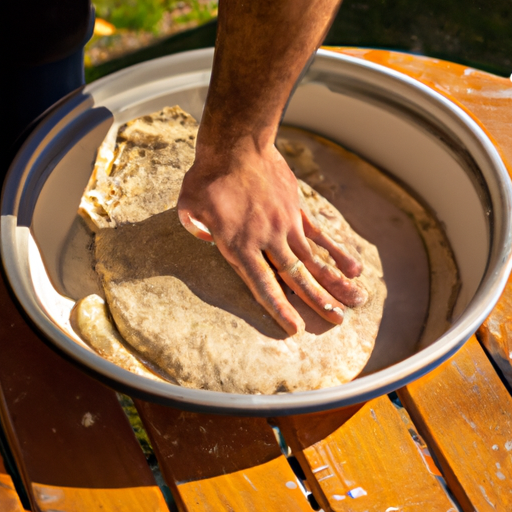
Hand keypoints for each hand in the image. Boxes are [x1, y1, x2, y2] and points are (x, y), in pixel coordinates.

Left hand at [177, 139, 367, 335]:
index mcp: (239, 246)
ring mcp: (286, 225)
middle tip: (337, 320)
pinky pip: (320, 235)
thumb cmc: (208, 177)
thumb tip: (206, 239)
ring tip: (356, 300)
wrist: (236, 144)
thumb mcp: (188, 208)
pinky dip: (337, 252)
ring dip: (335, 282)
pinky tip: (353, 267)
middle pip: (296, 277)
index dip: (280, 309)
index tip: (296, 329)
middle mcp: (267, 240)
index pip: (263, 285)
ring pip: (314, 259)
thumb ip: (196, 230)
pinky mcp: (297, 210)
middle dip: (318, 302)